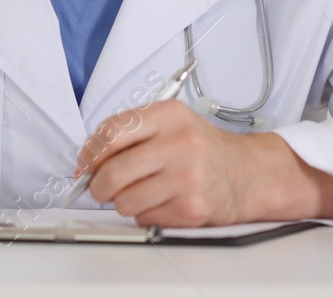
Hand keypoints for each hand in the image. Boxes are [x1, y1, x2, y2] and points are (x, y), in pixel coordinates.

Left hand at [76, 100, 332, 226]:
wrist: (247, 173)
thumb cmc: (201, 148)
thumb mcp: (170, 124)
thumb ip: (129, 133)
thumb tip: (87, 162)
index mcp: (169, 115)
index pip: (112, 132)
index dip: (90, 153)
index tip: (85, 164)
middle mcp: (179, 143)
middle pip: (113, 172)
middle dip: (99, 186)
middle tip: (101, 188)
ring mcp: (187, 177)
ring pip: (125, 201)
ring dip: (125, 202)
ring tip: (143, 193)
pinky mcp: (191, 208)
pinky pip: (145, 218)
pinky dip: (146, 214)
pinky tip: (163, 201)